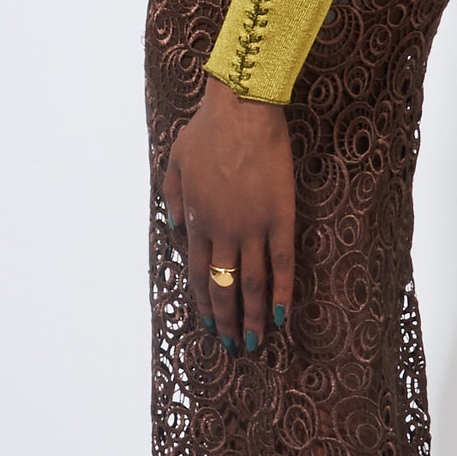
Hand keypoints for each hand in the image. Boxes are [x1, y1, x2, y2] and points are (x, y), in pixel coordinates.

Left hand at [162, 73, 294, 352]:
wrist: (242, 109)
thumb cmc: (207, 130)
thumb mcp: (173, 163)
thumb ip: (172, 199)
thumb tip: (173, 228)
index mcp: (196, 220)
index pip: (198, 273)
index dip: (203, 302)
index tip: (209, 325)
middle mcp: (223, 231)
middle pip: (224, 287)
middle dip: (228, 320)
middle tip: (234, 346)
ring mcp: (253, 227)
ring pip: (253, 284)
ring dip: (254, 317)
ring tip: (258, 343)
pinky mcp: (280, 217)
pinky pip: (282, 263)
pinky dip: (283, 293)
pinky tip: (284, 316)